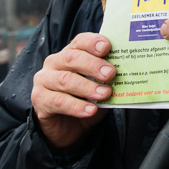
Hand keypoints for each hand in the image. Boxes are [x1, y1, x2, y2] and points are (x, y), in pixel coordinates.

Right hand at [30, 32, 112, 149]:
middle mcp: (54, 63)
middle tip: (110, 74)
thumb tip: (128, 73)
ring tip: (104, 94)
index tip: (107, 47)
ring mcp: (44, 80)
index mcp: (70, 53)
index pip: (80, 42)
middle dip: (93, 65)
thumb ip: (107, 78)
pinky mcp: (40, 99)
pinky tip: (91, 110)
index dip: (92, 42)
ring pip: (66, 80)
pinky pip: (59, 101)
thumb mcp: (99, 86)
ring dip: (87, 87)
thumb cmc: (85, 100)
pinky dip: (77, 106)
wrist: (67, 127)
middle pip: (72, 58)